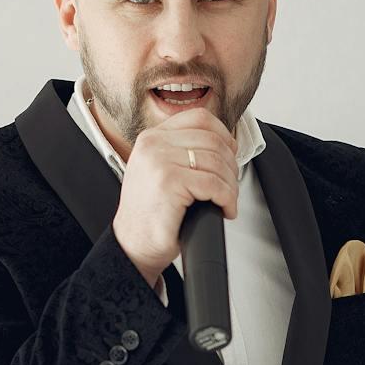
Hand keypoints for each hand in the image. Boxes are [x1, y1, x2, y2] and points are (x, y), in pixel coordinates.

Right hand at [110, 108, 239, 287]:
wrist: (133, 245)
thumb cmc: (150, 214)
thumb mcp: (160, 171)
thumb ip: (181, 152)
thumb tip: (224, 146)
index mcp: (151, 137)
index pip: (199, 119)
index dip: (224, 135)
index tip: (230, 154)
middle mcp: (153, 144)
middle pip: (213, 140)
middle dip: (231, 166)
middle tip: (230, 186)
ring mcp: (159, 161)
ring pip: (217, 162)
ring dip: (231, 185)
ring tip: (227, 200)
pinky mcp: (169, 181)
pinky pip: (214, 184)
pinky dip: (227, 198)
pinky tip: (224, 209)